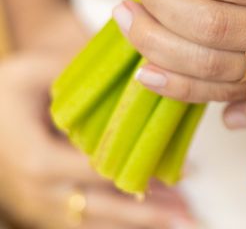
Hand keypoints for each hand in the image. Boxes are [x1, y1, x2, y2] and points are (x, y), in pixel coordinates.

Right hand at [0, 52, 196, 228]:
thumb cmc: (13, 89)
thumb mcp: (33, 73)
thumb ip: (75, 78)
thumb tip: (131, 75)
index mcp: (37, 159)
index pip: (91, 173)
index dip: (131, 174)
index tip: (167, 172)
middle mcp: (42, 191)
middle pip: (101, 208)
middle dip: (145, 213)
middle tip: (187, 213)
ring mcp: (47, 205)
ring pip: (100, 222)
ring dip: (143, 221)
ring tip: (185, 218)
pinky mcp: (55, 208)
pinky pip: (94, 222)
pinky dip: (127, 221)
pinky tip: (163, 217)